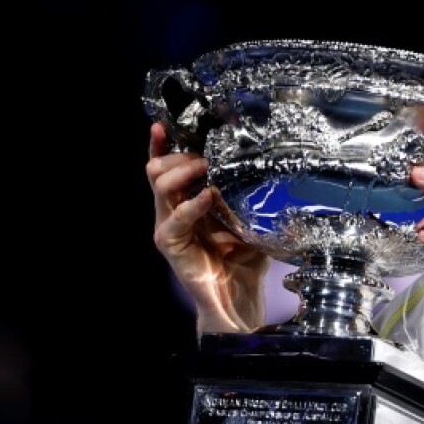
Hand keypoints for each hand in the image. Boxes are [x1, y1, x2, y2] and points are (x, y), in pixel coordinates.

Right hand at [145, 122, 267, 331]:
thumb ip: (249, 196)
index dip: (162, 144)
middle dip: (179, 155)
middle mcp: (173, 211)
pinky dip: (191, 204)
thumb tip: (265, 168)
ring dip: (182, 171)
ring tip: (204, 167)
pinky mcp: (171, 246)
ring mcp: (169, 227)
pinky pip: (174, 219)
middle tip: (203, 155)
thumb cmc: (245, 261)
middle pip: (157, 169)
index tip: (162, 124)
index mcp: (188, 201)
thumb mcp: (252, 220)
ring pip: (159, 186)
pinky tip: (208, 196)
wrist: (239, 299)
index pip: (168, 166)